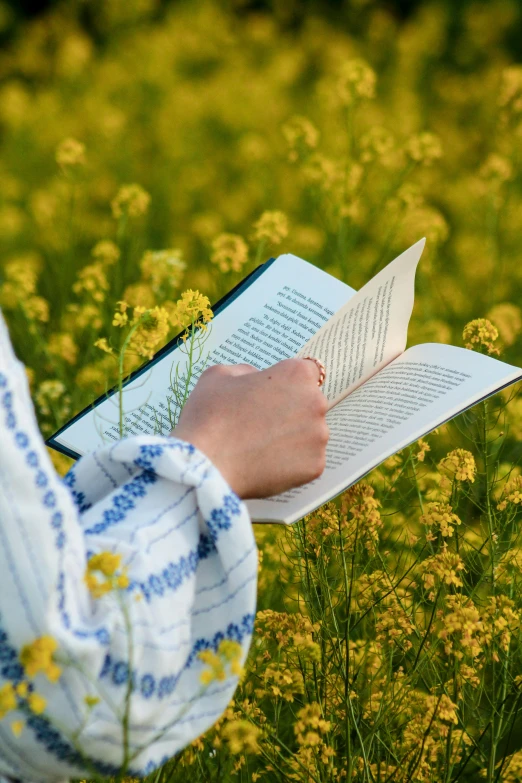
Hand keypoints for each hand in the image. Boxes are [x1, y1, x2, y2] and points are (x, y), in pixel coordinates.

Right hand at [172, 359, 328, 498]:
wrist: (204, 465)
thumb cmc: (209, 416)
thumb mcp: (219, 375)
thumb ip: (247, 371)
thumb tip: (258, 379)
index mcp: (296, 375)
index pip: (306, 372)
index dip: (287, 382)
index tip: (273, 394)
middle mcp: (315, 402)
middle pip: (309, 403)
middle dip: (291, 410)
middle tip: (261, 424)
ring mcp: (318, 436)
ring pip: (310, 434)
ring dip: (292, 437)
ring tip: (260, 447)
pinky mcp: (315, 466)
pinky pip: (306, 461)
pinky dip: (290, 463)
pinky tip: (265, 463)